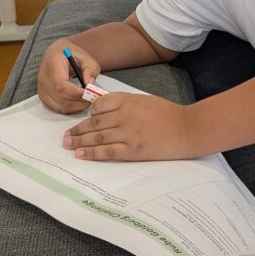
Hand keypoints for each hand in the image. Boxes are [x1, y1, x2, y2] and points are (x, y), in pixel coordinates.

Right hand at [37, 39, 100, 114]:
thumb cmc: (69, 54)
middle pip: (60, 98)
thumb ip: (90, 68)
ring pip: (59, 106)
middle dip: (79, 101)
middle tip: (93, 98)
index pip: (61, 85)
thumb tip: (90, 84)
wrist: (56, 54)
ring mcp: (42, 90)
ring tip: (87, 99)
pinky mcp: (44, 97)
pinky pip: (57, 108)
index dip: (76, 93)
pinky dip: (70, 109)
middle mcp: (44, 79)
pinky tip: (78, 102)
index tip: (90, 93)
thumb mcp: (85, 56)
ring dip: (76, 106)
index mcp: (52, 65)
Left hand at [62, 94, 204, 161]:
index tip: (84, 120)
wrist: (188, 128)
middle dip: (77, 130)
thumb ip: (126, 104)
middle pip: (94, 122)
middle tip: (66, 136)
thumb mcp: (145, 101)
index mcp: (128, 100)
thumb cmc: (169, 114)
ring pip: (97, 137)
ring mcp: (128, 133)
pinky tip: (82, 155)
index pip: (100, 105)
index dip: (89, 114)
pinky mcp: (133, 149)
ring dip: (80, 142)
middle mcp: (125, 115)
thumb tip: (105, 112)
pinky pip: (107, 151)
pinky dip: (92, 153)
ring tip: (68, 146)